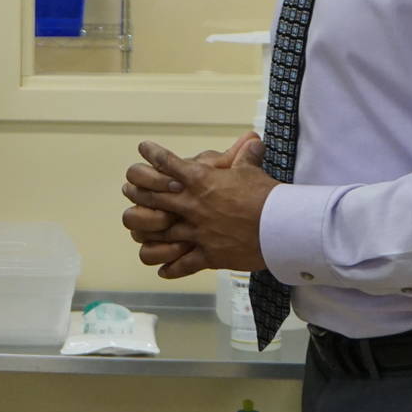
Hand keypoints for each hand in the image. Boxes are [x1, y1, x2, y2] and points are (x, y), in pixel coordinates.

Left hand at [120, 136, 275, 277]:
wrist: (281, 227)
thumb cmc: (267, 196)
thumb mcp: (252, 171)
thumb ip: (246, 156)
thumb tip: (253, 141)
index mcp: (200, 181)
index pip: (166, 162)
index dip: (152, 154)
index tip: (144, 148)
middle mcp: (191, 205)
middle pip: (149, 198)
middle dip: (136, 193)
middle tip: (130, 189)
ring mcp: (196, 232)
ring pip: (156, 235)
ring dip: (145, 233)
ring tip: (140, 233)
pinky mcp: (207, 255)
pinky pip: (180, 266)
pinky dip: (170, 269)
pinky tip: (162, 270)